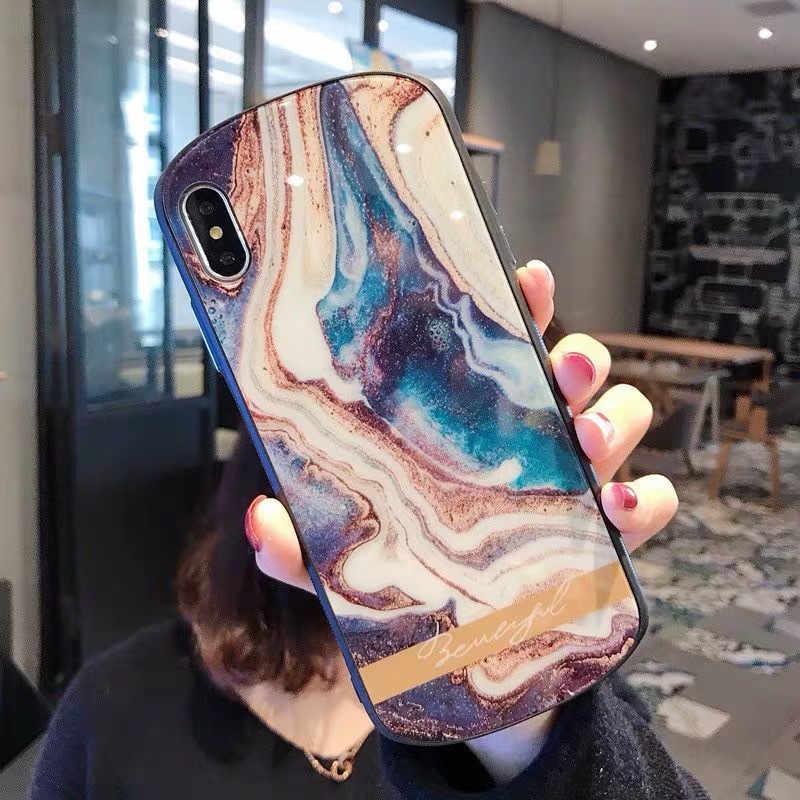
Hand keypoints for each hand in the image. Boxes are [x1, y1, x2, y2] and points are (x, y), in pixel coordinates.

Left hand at [244, 259, 677, 779]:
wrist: (464, 654)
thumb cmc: (412, 582)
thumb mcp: (350, 565)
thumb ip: (306, 547)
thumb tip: (260, 523)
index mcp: (480, 424)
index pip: (506, 347)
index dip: (522, 304)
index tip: (524, 276)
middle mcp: (536, 439)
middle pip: (576, 368)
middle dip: (577, 355)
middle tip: (558, 365)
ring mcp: (580, 481)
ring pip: (622, 417)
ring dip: (614, 418)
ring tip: (586, 443)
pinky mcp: (612, 534)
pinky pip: (651, 504)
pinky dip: (647, 500)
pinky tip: (619, 509)